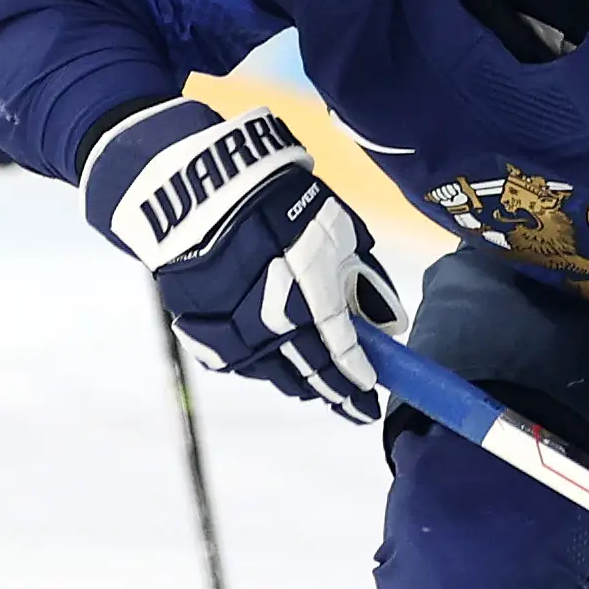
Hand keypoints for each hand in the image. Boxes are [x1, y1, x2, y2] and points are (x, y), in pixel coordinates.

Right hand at [81, 98, 405, 420]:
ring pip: (269, 373)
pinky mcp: (198, 329)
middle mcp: (269, 326)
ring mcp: (229, 332)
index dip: (357, 378)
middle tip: (349, 400)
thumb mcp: (338, 231)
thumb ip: (365, 282)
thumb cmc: (281, 201)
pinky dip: (255, 361)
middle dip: (332, 390)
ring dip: (295, 379)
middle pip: (306, 374)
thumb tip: (391, 326)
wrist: (201, 188)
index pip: (341, 354)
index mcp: (308, 301)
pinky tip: (267, 355)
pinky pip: (233, 360)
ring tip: (312, 382)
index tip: (369, 395)